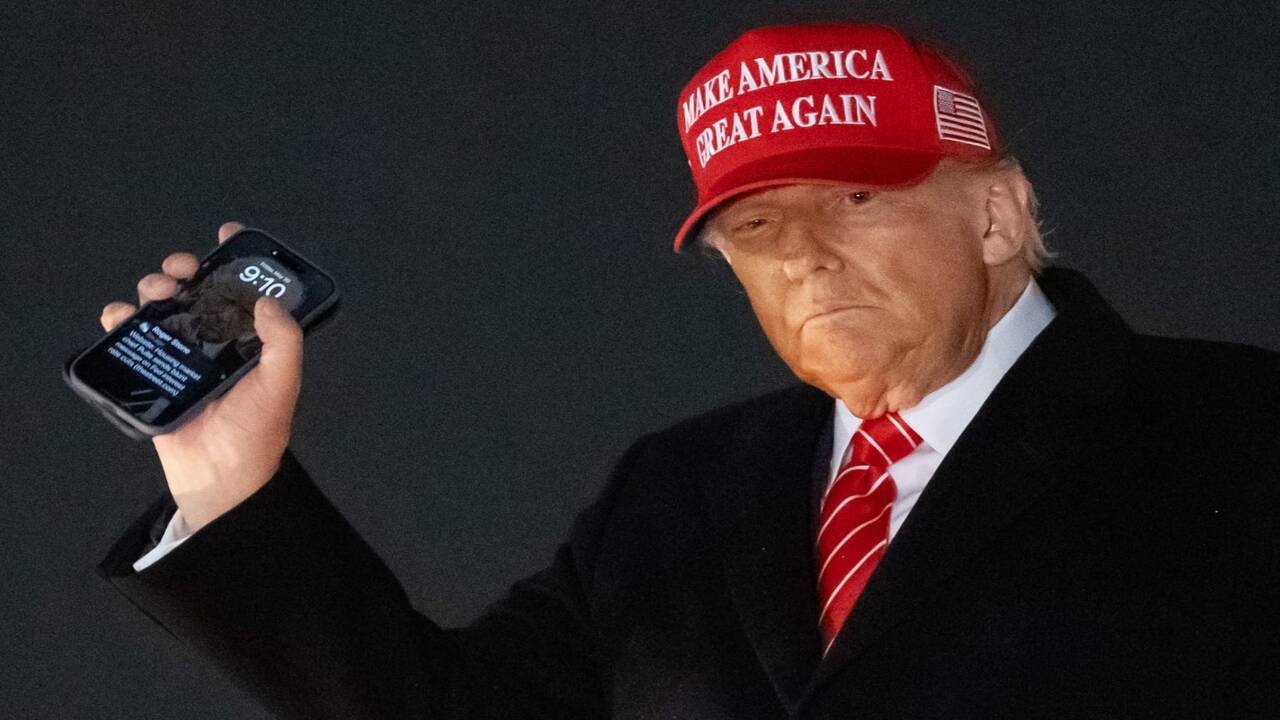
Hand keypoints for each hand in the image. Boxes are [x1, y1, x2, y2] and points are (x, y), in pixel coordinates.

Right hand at [100, 222, 304, 531]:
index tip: (227, 234)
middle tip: (182, 270)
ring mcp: (184, 355)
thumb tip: (267, 301)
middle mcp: (217, 340)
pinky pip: (131, 338)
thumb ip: (284, 342)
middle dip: (185, 268)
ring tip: (156, 294)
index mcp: (251, 339)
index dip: (235, 258)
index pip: (244, 288)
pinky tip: (123, 317)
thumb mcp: (282, 383)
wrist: (219, 478)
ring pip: (162, 306)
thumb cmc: (256, 433)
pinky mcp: (154, 373)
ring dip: (153, 288)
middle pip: (196, 288)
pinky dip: (120, 320)